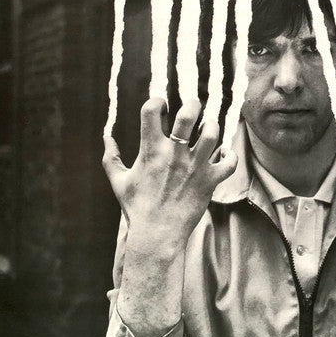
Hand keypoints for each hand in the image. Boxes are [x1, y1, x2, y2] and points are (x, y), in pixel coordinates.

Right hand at [102, 98, 237, 251]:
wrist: (157, 235)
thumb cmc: (137, 208)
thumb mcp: (119, 181)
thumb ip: (111, 158)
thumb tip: (106, 137)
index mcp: (151, 150)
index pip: (152, 110)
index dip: (157, 101)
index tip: (161, 106)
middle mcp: (174, 154)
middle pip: (188, 115)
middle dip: (192, 105)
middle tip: (192, 108)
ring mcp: (194, 167)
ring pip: (212, 134)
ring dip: (211, 126)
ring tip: (207, 129)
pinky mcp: (209, 181)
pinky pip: (229, 162)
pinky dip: (229, 156)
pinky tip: (222, 154)